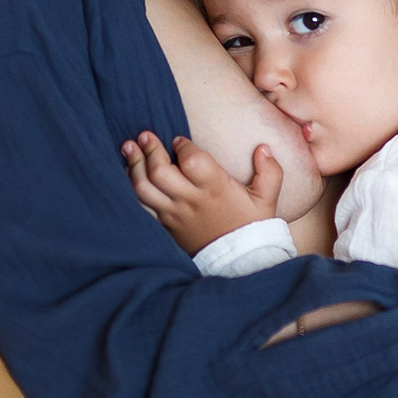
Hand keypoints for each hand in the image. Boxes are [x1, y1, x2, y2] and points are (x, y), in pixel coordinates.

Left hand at [123, 131, 285, 253]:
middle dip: (150, 150)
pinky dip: (133, 187)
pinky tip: (130, 174)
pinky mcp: (166, 225)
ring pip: (144, 188)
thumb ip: (269, 171)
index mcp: (216, 189)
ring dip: (134, 166)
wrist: (239, 262)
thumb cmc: (252, 226)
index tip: (180, 140)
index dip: (183, 146)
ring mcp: (175, 214)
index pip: (191, 161)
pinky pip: (142, 206)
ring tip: (128, 148)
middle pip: (160, 172)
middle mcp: (191, 201)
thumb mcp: (267, 199)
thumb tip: (263, 148)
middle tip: (145, 135)